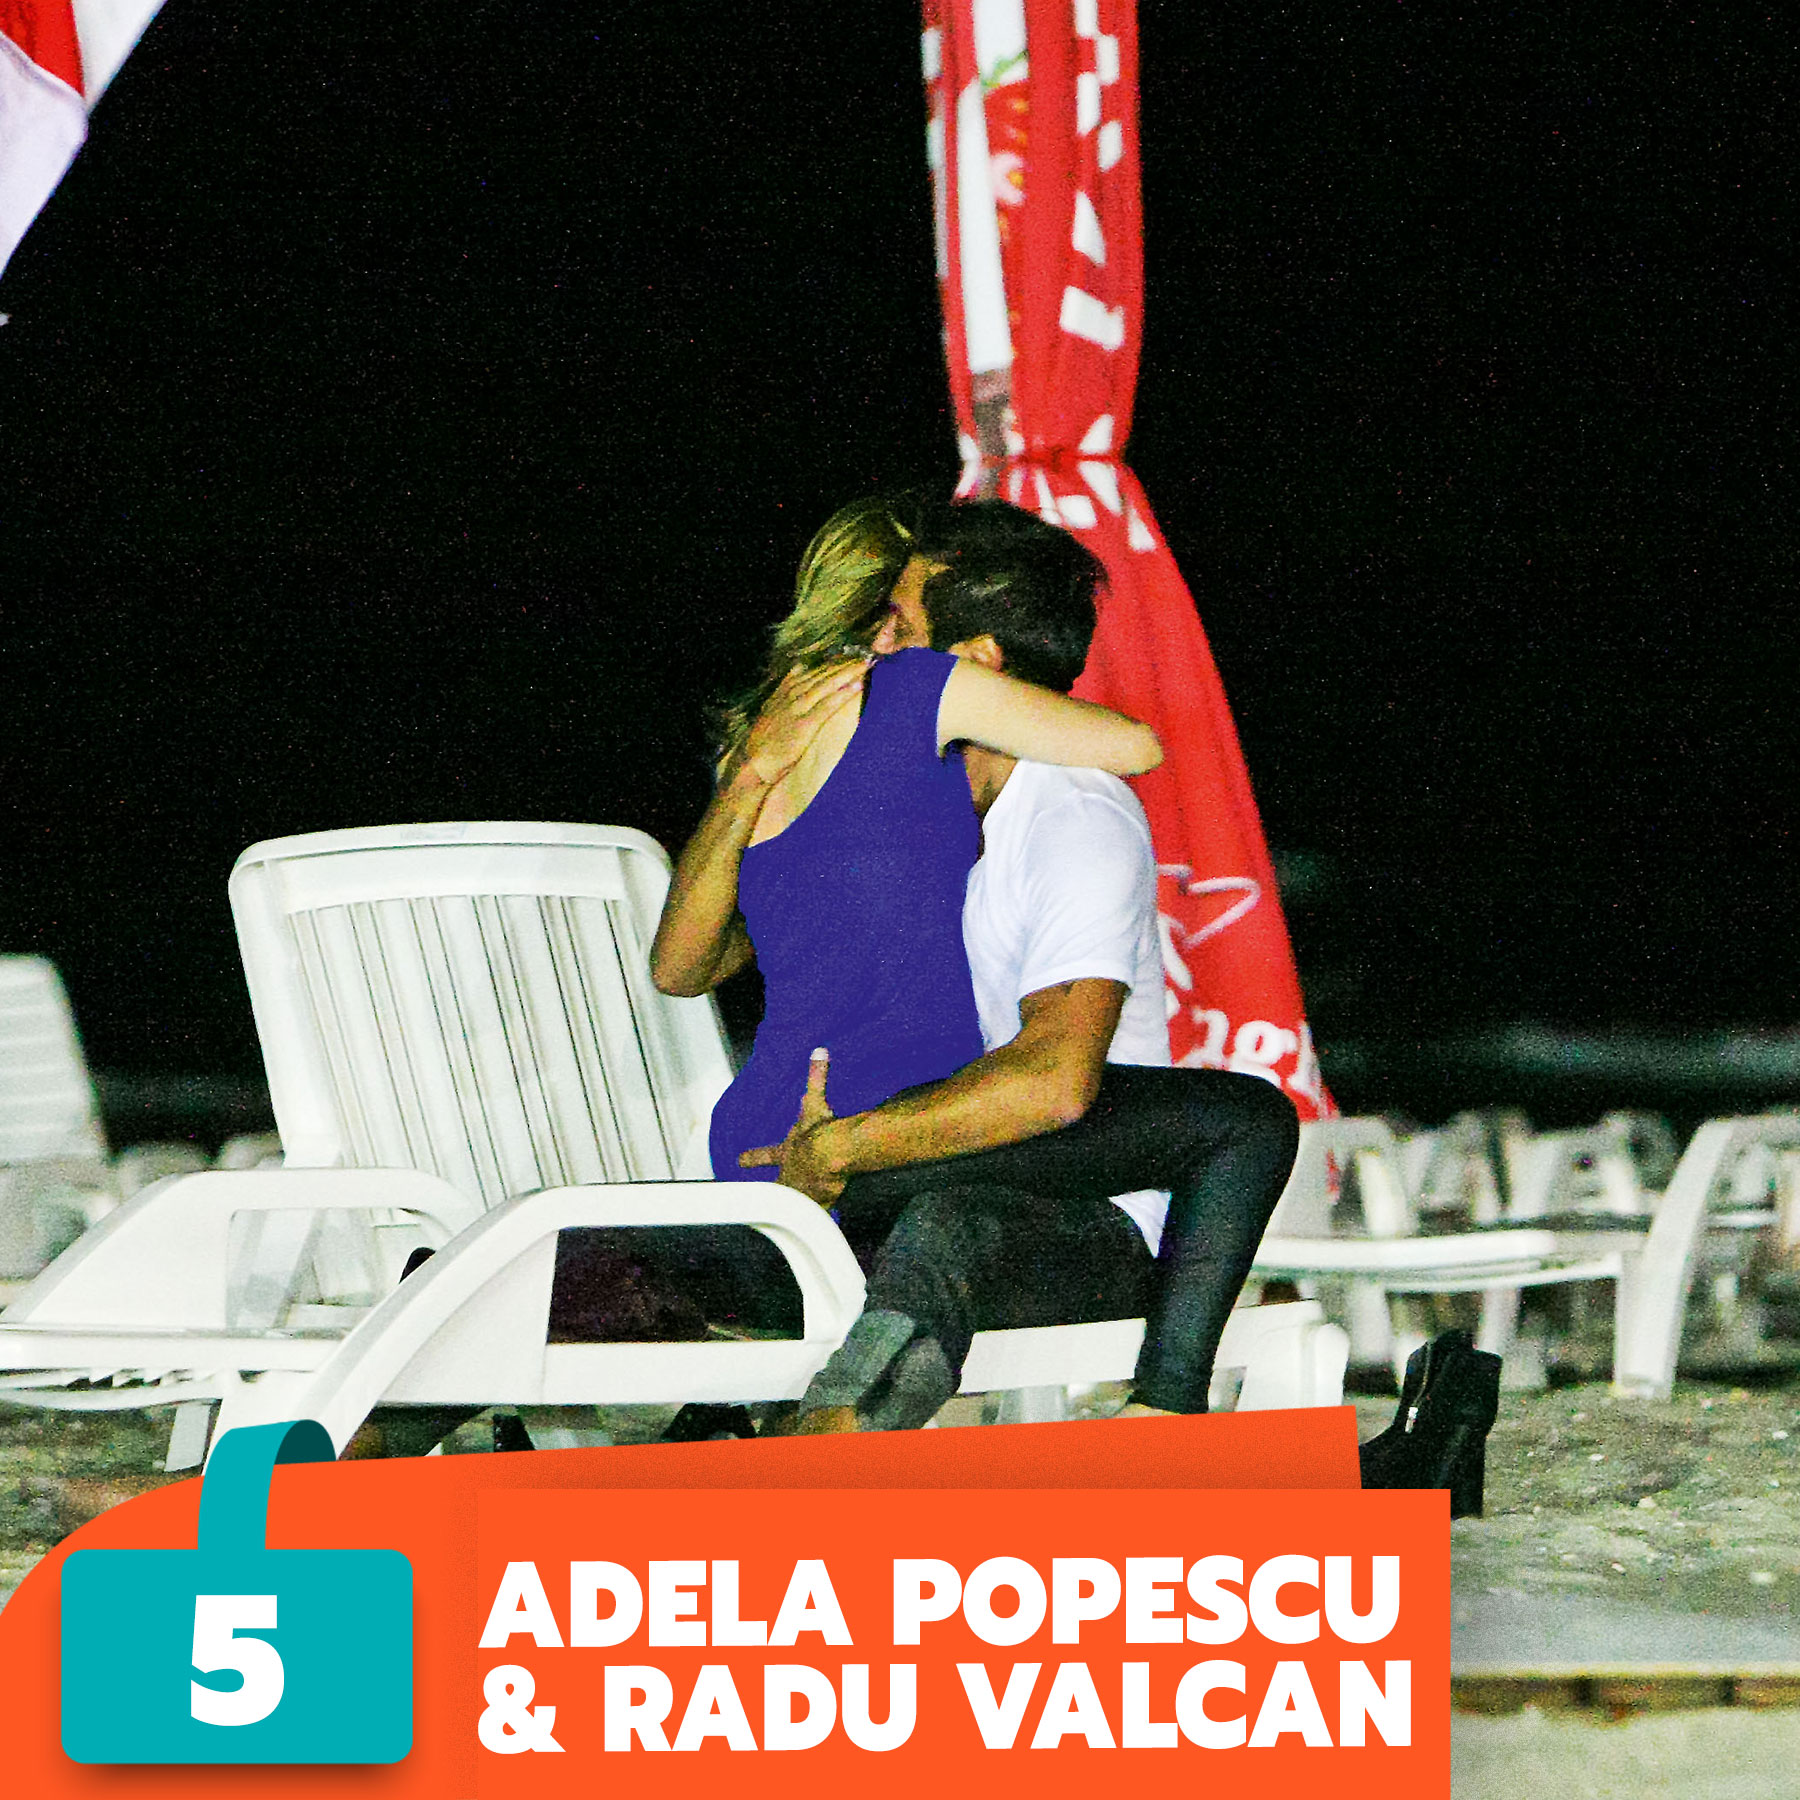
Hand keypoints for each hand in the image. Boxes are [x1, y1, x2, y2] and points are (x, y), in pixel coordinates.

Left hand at [738, 1048, 845, 1204]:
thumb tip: (818, 1051)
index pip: (766, 1153)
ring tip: (798, 1213)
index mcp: (787, 1150)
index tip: (739, 1160)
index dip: (753, 1156)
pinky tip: (824, 1220)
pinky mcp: (818, 1201)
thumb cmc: (818, 1130)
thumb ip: (816, 1076)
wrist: (829, 1154)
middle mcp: (791, 1172)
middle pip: (778, 1183)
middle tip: (760, 1199)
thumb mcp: (815, 1101)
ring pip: (795, 1200)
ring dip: (797, 1203)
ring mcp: (802, 1189)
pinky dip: (821, 1213)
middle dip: (773, 1188)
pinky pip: (818, 1211)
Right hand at [739, 661, 865, 786]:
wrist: (755, 761)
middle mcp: (792, 694)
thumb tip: (798, 668)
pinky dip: (844, 694)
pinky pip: (828, 705)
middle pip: (823, 674)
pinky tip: (858, 686)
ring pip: (828, 684)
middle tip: (865, 655)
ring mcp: (798, 708)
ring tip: (865, 664)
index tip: (850, 655)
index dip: (832, 662)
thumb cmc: (765, 739)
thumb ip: (785, 688)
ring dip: (848, 672)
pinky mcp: (805, 723)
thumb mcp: (772, 707)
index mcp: (785, 690)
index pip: (813, 671)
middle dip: (844, 664)